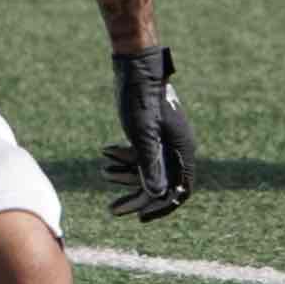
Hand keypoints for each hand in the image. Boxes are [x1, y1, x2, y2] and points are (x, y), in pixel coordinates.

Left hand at [103, 46, 195, 221]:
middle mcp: (176, 145)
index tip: (141, 218)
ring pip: (147, 168)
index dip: (162, 207)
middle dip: (136, 196)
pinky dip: (123, 157)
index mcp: (182, 148)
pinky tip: (104, 154)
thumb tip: (155, 195)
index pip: (180, 189)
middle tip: (113, 210)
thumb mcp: (143, 134)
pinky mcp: (150, 130)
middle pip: (161, 182)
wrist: (136, 66)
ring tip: (102, 173)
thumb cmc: (142, 97)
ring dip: (125, 175)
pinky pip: (140, 153)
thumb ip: (150, 164)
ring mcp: (164, 138)